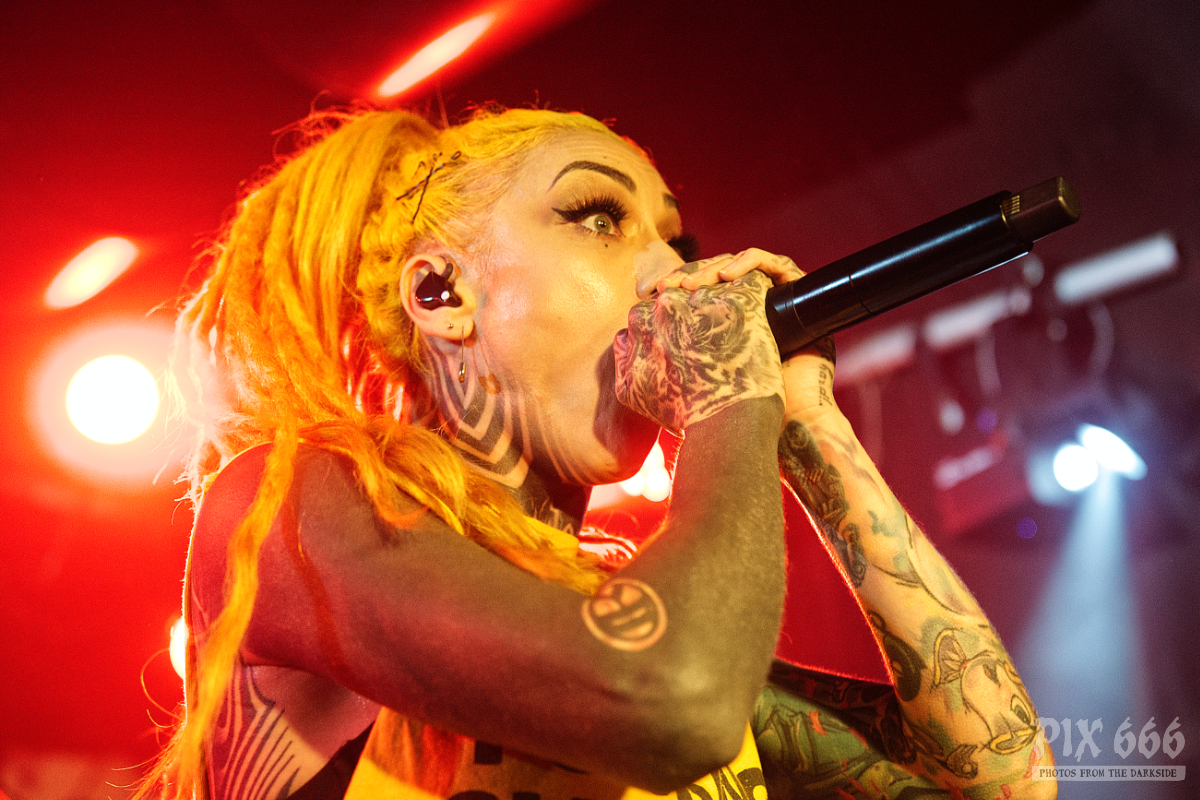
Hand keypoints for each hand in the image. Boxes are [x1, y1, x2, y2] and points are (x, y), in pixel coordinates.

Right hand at [613, 257, 783, 431]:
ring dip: (728, 299)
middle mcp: (669, 304)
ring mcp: (705, 300)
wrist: (723, 425)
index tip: (693, 338)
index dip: (677, 319)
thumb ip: (623, 358)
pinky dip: (758, 290)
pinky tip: (764, 306)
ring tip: (742, 327)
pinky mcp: (743, 302)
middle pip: (686, 291)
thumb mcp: (631, 393)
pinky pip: (753, 281)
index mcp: (642, 320)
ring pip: (717, 285)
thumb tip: (625, 336)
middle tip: (719, 333)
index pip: (659, 304)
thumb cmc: (681, 414)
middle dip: (700, 306)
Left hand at [655, 249, 840, 424]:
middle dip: (689, 273)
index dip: (672, 282)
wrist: (763, 424)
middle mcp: (743, 307)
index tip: (649, 290)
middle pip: (712, 270)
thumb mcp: (665, 380)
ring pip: (738, 263)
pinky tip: (729, 279)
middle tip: (670, 285)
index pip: (692, 283)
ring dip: (714, 269)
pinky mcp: (793, 296)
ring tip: (694, 286)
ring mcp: (770, 300)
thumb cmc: (715, 405)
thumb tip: (620, 336)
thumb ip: (644, 358)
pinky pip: (773, 265)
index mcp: (716, 319)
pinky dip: (750, 264)